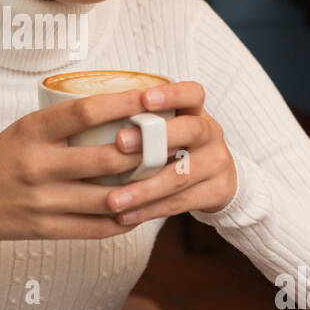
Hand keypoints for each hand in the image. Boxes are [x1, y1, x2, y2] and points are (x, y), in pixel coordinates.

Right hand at [0, 86, 197, 242]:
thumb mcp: (20, 129)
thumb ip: (60, 125)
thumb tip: (112, 111)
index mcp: (30, 132)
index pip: (84, 111)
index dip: (122, 102)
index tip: (150, 95)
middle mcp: (37, 165)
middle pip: (105, 157)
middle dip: (143, 150)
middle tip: (168, 142)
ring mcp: (42, 200)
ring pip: (107, 197)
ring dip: (140, 189)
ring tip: (162, 178)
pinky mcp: (45, 229)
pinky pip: (95, 228)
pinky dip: (122, 221)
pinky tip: (139, 211)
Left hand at [105, 81, 236, 226]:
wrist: (219, 177)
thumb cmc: (178, 146)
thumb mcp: (168, 126)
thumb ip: (142, 122)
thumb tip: (89, 117)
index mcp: (196, 111)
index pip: (192, 93)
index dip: (171, 94)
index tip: (144, 99)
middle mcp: (211, 133)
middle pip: (191, 130)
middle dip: (154, 138)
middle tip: (120, 143)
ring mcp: (217, 163)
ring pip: (181, 176)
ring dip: (144, 188)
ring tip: (113, 199)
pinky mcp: (218, 192)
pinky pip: (180, 203)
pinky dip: (149, 211)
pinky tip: (124, 215)